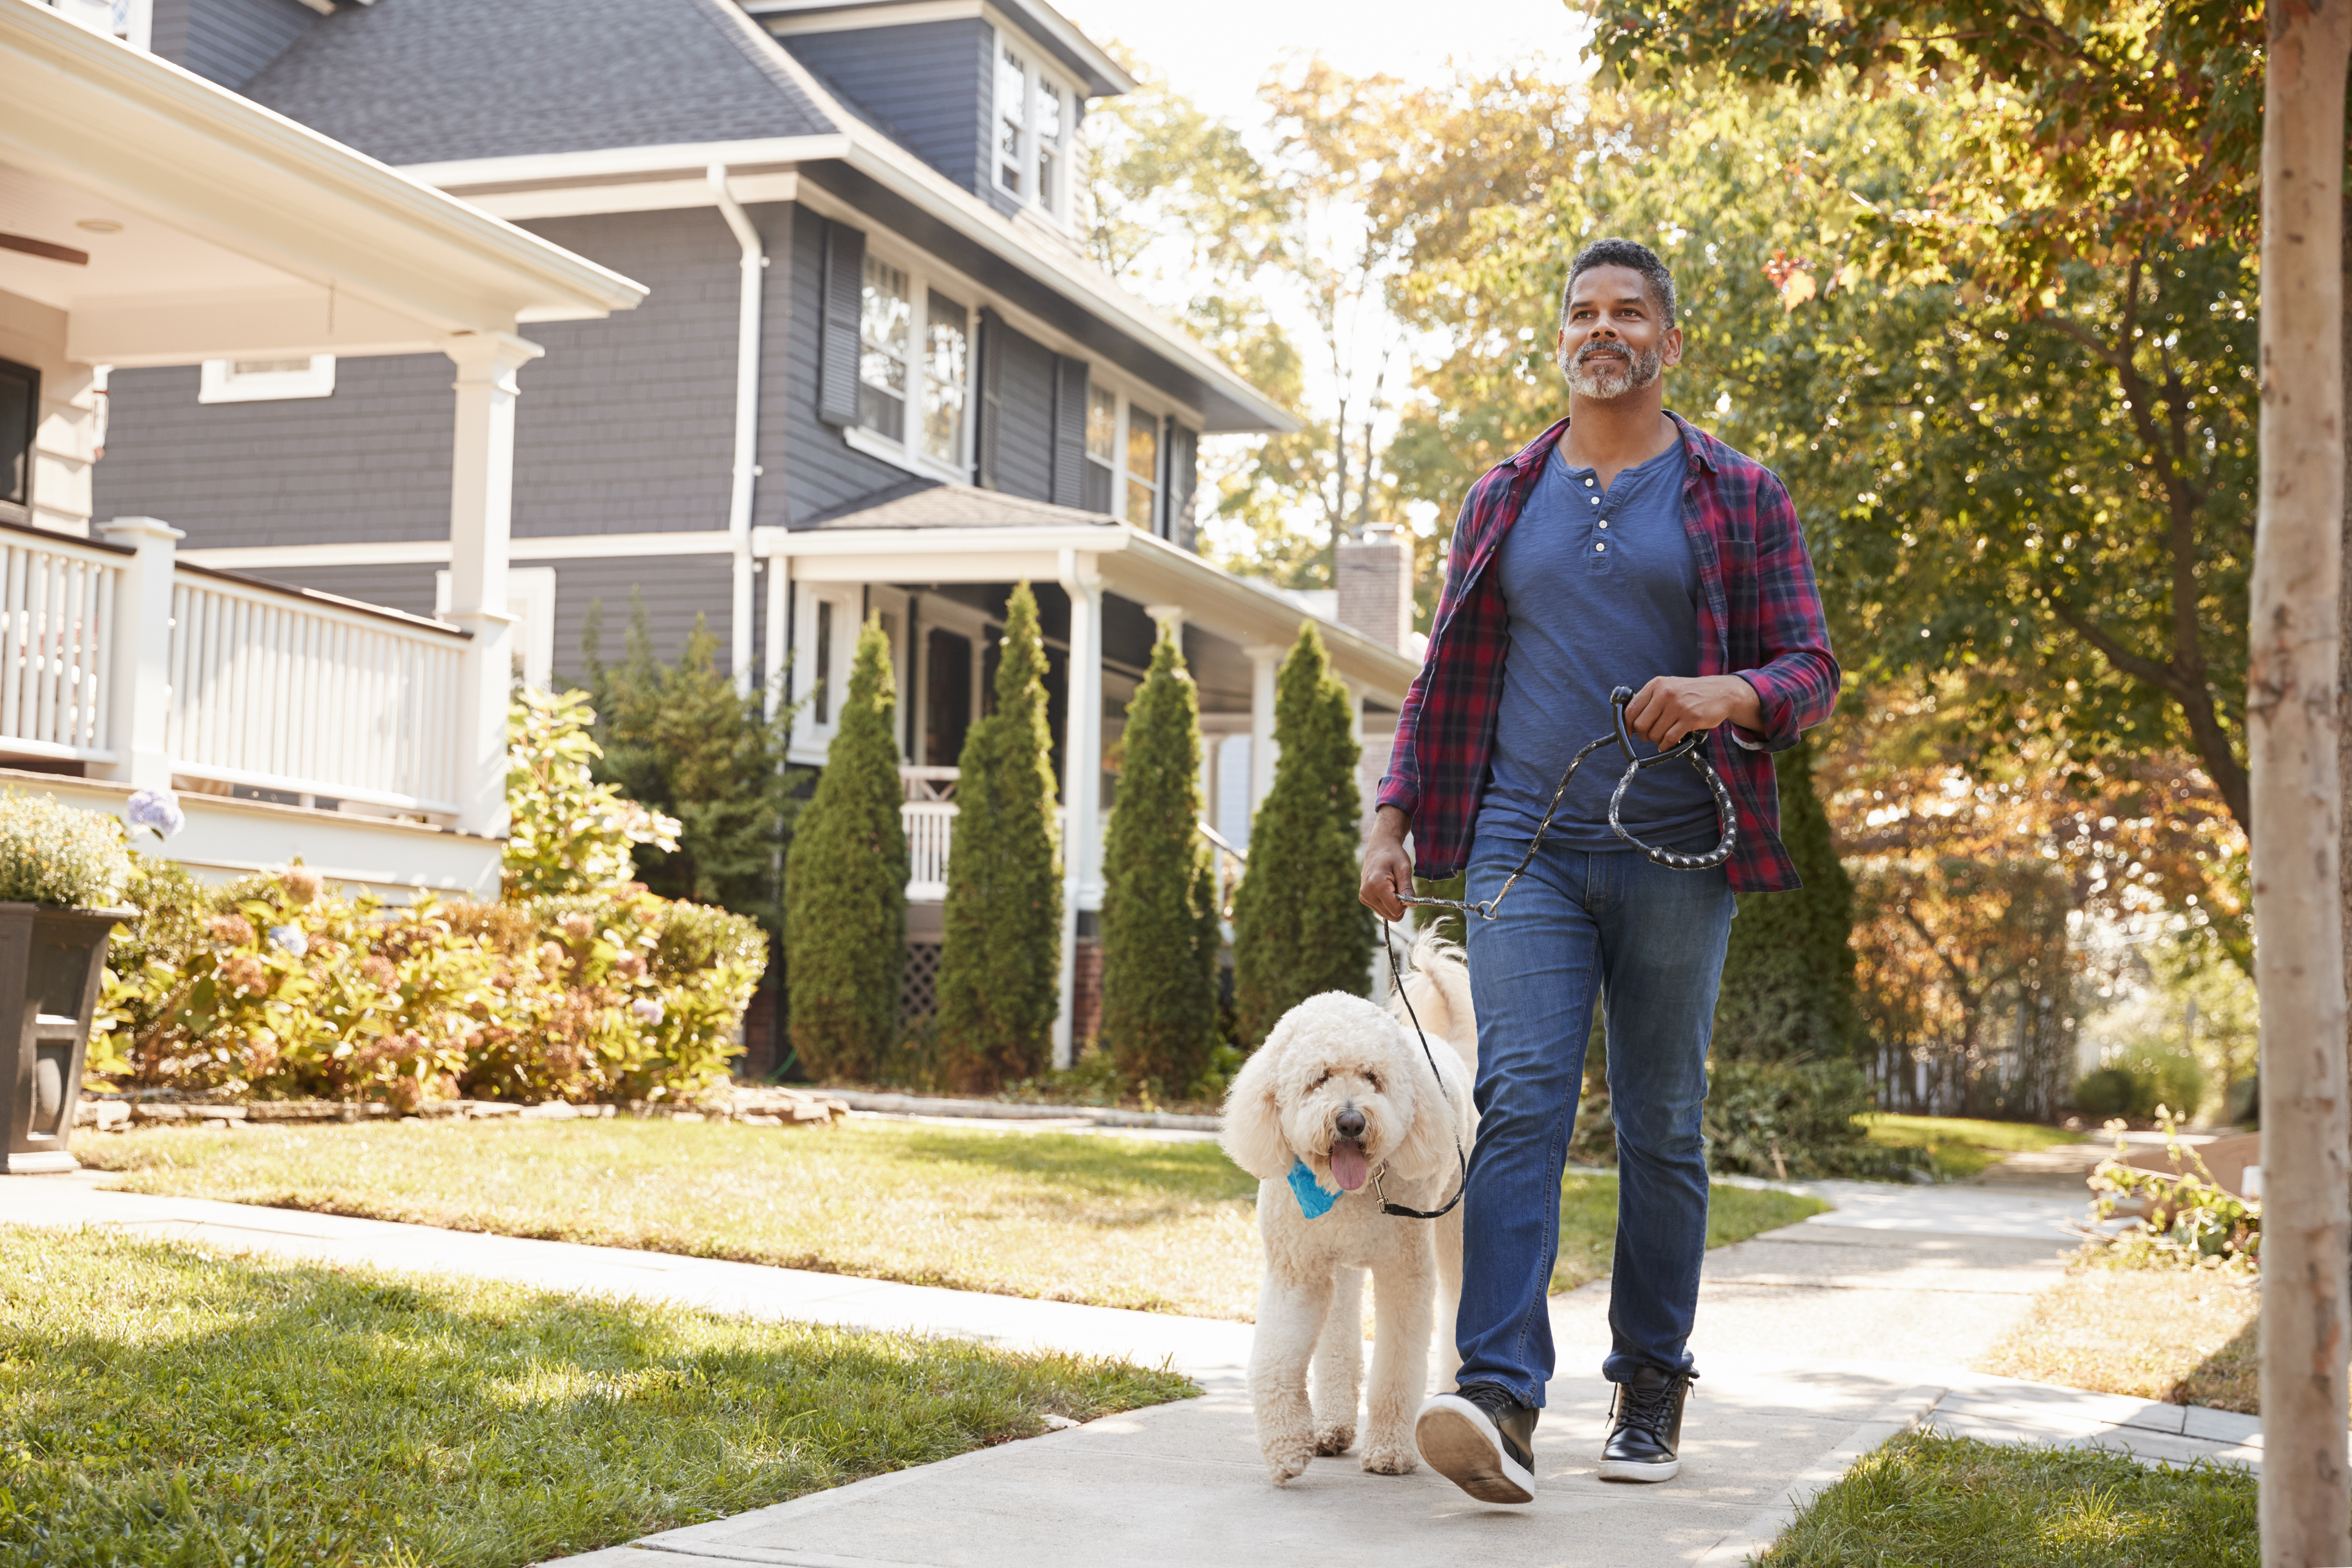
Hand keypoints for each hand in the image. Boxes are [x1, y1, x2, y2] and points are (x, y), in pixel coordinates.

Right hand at [1359, 805, 1414, 921]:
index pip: (1396, 910)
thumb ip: (1407, 888)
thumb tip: (1412, 906)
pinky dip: (1387, 902)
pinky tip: (1386, 888)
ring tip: (1391, 885)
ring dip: (1393, 903)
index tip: (1405, 889)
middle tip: (1399, 886)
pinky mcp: (1363, 898)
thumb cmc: (1393, 855)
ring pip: (1386, 914)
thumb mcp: (1404, 868)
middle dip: (1399, 905)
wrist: (1379, 847)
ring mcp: (1363, 897)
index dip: (1405, 903)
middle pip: (1391, 915)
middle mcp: (1367, 894)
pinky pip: (1381, 910)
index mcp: (1376, 885)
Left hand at [1625, 675, 1762, 746]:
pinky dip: (1666, 746)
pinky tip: (1669, 743)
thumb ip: (1650, 700)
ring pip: (1655, 734)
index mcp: (1656, 685)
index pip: (1631, 709)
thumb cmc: (1691, 693)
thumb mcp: (1669, 687)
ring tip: (1664, 737)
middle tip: (1651, 736)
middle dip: (1643, 735)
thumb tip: (1630, 721)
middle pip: (1641, 724)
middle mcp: (1665, 693)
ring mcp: (1678, 706)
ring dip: (1657, 741)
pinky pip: (1669, 739)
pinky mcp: (1690, 718)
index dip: (1627, 725)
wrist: (1721, 692)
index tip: (1629, 733)